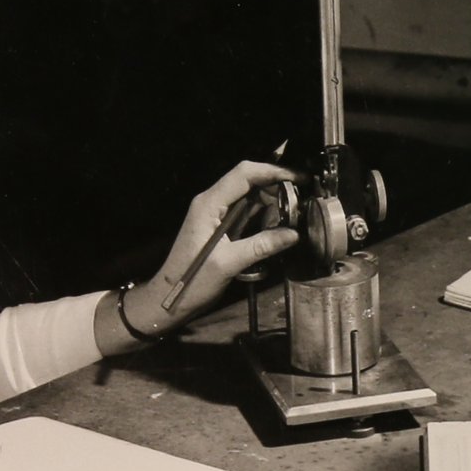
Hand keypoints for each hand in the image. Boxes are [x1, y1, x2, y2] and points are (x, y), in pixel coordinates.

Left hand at [137, 159, 304, 328]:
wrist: (168, 298)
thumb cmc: (191, 280)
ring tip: (296, 211)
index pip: (244, 174)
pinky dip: (264, 214)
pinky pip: (246, 212)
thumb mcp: (228, 263)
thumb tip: (294, 234)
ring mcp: (215, 213)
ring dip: (272, 201)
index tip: (299, 178)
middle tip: (302, 198)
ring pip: (249, 196)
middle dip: (276, 186)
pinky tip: (280, 224)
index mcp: (209, 203)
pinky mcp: (220, 226)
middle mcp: (212, 202)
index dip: (273, 171)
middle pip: (249, 181)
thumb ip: (261, 246)